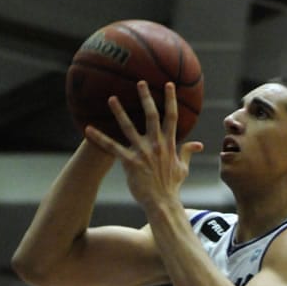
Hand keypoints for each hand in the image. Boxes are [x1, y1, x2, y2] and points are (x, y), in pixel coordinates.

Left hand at [83, 81, 202, 209]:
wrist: (163, 203)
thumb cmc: (172, 187)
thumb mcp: (183, 168)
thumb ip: (187, 152)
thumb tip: (198, 144)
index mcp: (169, 144)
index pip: (172, 117)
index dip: (170, 99)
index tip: (168, 84)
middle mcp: (156, 145)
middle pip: (151, 115)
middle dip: (146, 98)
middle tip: (140, 82)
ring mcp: (143, 153)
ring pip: (129, 127)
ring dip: (119, 112)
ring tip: (111, 98)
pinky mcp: (130, 162)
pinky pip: (112, 148)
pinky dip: (100, 138)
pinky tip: (88, 129)